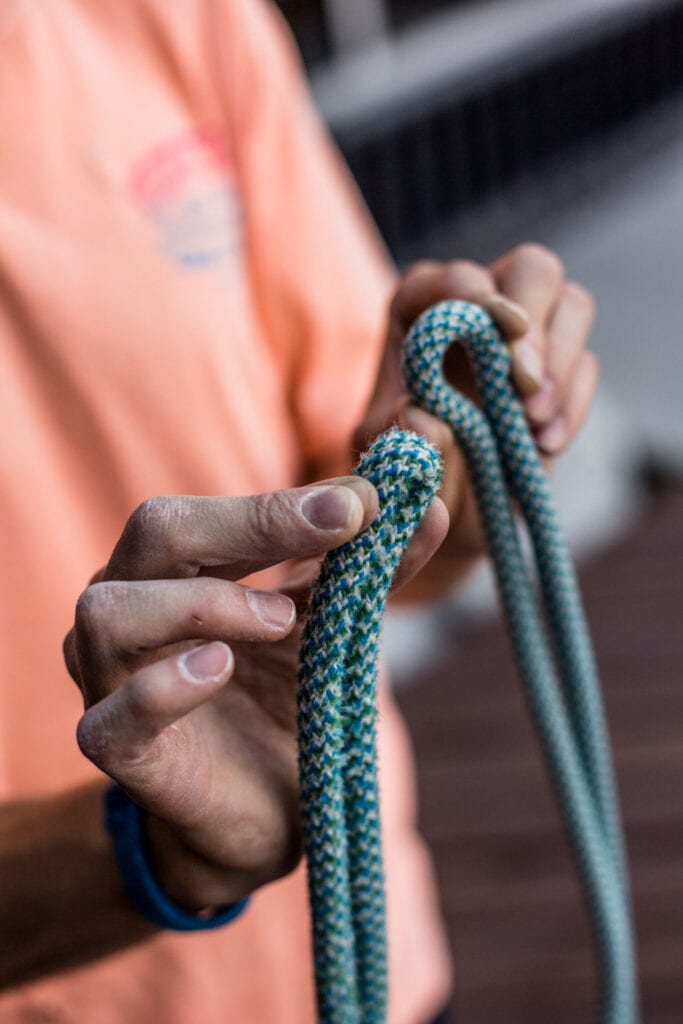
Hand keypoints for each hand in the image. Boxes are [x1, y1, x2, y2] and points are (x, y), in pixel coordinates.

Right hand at [64, 479, 390, 912]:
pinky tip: (220, 670)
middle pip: (155, 533)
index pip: (203, 512)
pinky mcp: (116, 749)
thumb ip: (367, 570)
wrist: (260, 811)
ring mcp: (108, 681)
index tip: (365, 498)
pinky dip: (166, 686)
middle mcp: (127, 609)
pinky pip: (114, 714)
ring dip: (205, 603)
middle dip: (250, 524)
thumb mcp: (328, 626)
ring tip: (280, 621)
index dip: (280, 502)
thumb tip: (427, 507)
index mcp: (170, 570)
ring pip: (112, 612)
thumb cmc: (282, 700)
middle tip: (339, 528)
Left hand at [354, 244, 597, 596]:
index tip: (499, 335)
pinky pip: (586, 365)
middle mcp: (478, 306)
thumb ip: (397, 430)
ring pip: (572, 304)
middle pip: (531, 270)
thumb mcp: (386, 453)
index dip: (479, 297)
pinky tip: (544, 443)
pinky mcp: (559, 370)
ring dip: (560, 362)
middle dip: (533, 325)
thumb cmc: (402, 465)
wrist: (441, 509)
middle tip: (523, 384)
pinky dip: (573, 403)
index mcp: (420, 306)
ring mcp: (525, 334)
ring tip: (532, 420)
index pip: (456, 278)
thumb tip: (422, 414)